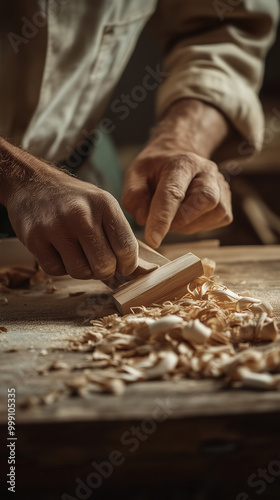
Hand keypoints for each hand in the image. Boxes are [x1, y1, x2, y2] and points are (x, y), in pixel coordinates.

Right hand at [2, 149, 137, 279]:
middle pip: (104, 265)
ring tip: (78, 255)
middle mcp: (81, 214)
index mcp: (103, 204)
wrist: (31, 183)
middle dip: (104, 271)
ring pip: (80, 272)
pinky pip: (56, 271)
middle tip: (99, 264)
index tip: (123, 267)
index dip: (127, 264)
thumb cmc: (73, 200)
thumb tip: (131, 267)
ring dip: (82, 270)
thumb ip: (118, 231)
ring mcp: (56, 227)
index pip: (126, 247)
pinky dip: (60, 267)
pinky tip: (59, 251)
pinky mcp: (35, 239)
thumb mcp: (102, 203)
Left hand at [122, 99, 232, 247]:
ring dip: (187, 224)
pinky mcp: (226, 204)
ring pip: (213, 214)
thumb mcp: (136, 175)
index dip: (162, 218)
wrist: (178, 159)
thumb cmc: (156, 170)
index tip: (152, 240)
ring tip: (173, 216)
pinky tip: (187, 216)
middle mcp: (207, 171)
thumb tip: (143, 219)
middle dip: (180, 220)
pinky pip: (216, 221)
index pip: (173, 192)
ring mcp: (221, 187)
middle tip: (161, 224)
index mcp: (182, 162)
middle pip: (205, 200)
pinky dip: (197, 225)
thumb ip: (134, 196)